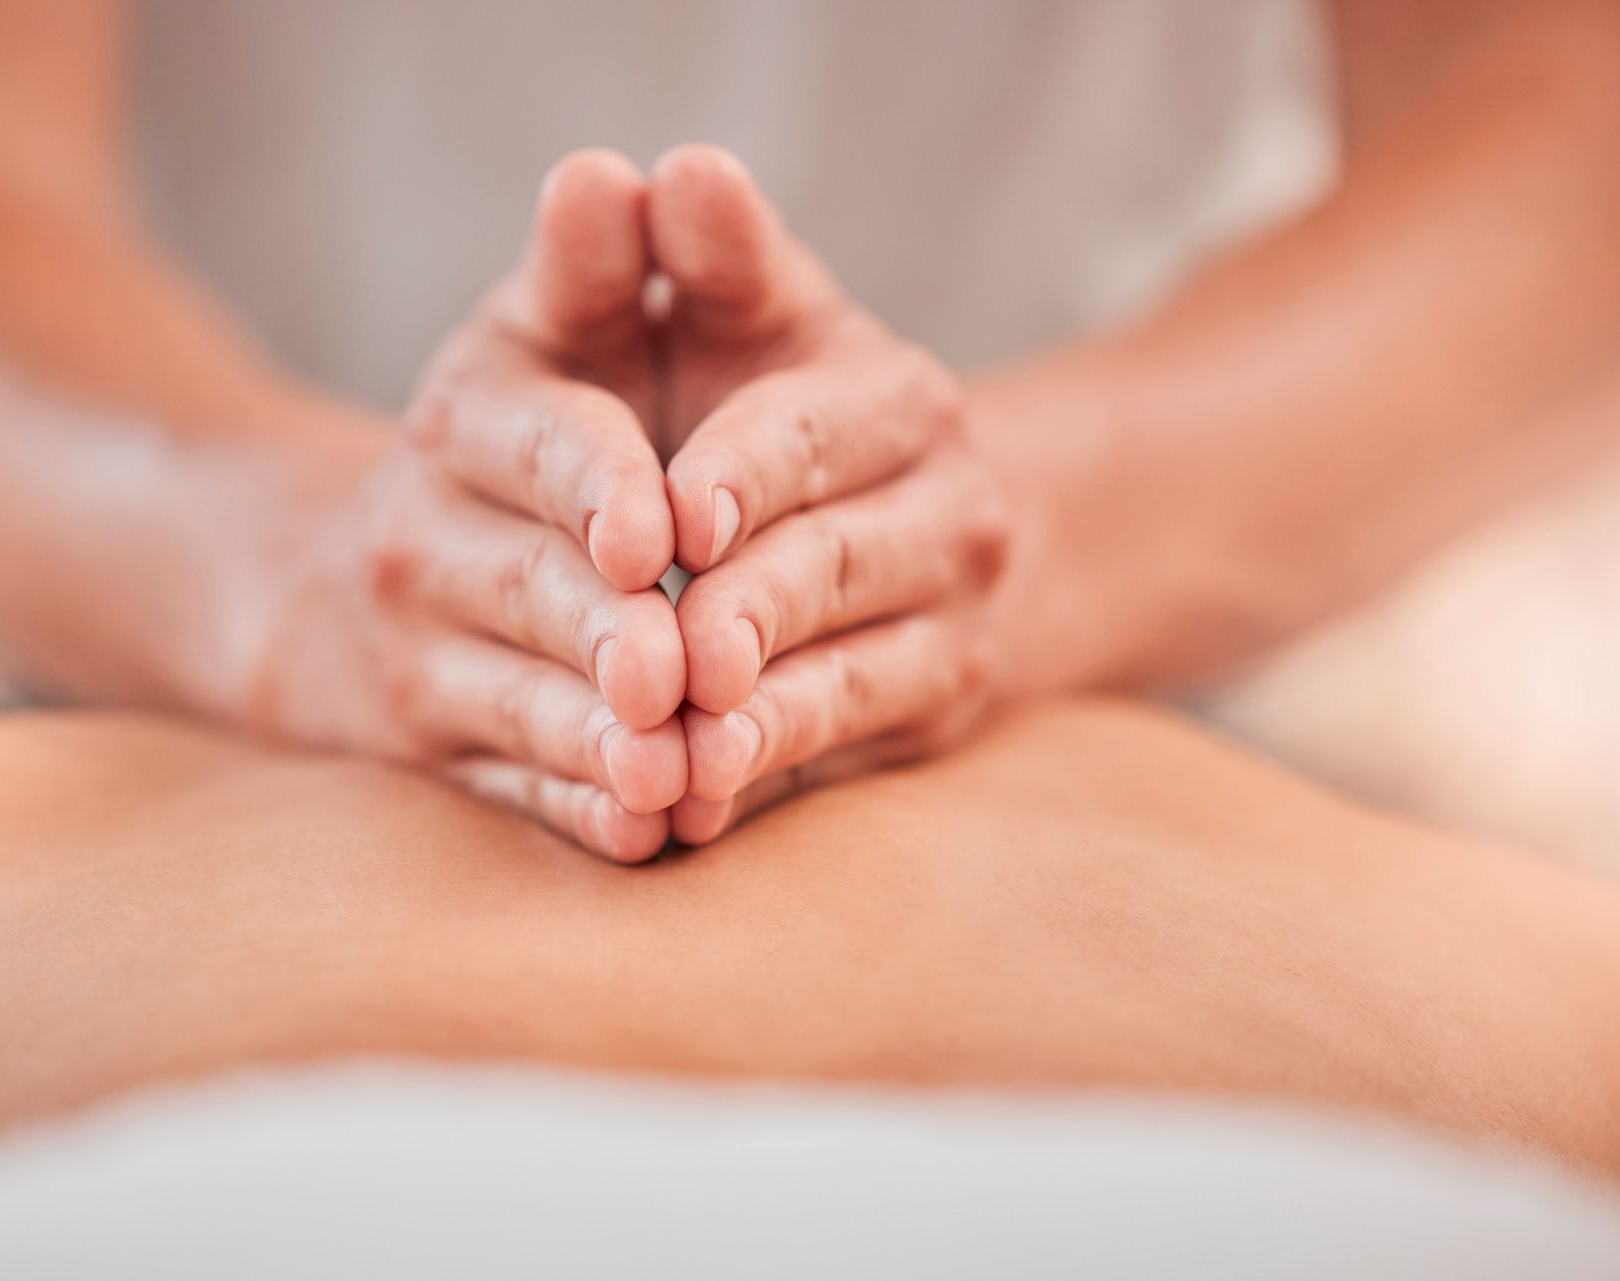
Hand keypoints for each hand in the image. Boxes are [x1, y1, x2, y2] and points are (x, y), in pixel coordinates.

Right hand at [246, 154, 689, 861]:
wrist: (333, 577)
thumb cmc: (505, 438)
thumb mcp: (533, 332)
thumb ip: (596, 266)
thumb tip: (629, 171)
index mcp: (467, 419)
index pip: (537, 442)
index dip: (596, 483)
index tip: (658, 531)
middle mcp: (423, 537)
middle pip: (525, 588)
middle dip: (604, 633)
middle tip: (678, 673)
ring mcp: (419, 655)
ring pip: (513, 703)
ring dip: (593, 742)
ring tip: (671, 774)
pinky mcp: (433, 752)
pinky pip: (503, 790)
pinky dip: (570, 814)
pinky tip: (638, 835)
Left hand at [643, 147, 1012, 842]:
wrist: (952, 525)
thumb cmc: (797, 408)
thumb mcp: (762, 312)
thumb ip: (710, 253)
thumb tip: (672, 170)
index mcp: (896, 397)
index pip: (816, 430)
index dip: (745, 473)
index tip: (674, 520)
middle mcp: (950, 509)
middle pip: (834, 566)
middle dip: (746, 614)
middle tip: (666, 661)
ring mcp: (953, 624)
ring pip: (850, 679)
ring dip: (759, 722)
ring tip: (680, 758)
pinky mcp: (931, 716)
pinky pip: (844, 756)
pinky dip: (768, 783)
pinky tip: (695, 810)